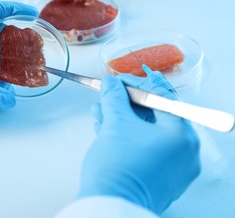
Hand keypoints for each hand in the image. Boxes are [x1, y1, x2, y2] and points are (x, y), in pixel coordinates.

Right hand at [78, 74, 200, 213]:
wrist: (109, 207)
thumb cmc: (118, 168)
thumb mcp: (115, 124)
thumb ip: (115, 98)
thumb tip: (112, 82)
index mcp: (181, 135)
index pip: (161, 98)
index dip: (136, 84)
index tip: (118, 80)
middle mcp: (185, 151)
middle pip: (155, 116)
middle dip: (125, 104)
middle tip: (108, 95)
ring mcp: (174, 167)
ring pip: (148, 133)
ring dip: (122, 119)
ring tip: (100, 113)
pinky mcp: (161, 177)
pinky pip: (146, 148)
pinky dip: (128, 137)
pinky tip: (106, 129)